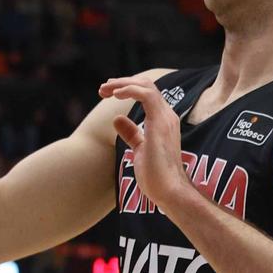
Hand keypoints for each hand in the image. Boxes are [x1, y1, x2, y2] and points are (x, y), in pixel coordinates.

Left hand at [106, 76, 190, 214]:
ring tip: (105, 90)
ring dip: (122, 83)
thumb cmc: (156, 175)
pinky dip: (129, 89)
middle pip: (146, 84)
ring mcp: (165, 118)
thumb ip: (132, 134)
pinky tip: (115, 95)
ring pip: (146, 85)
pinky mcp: (160, 123)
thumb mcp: (140, 149)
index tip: (108, 92)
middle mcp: (167, 116)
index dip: (127, 88)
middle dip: (122, 82)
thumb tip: (118, 120)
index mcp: (163, 121)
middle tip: (102, 89)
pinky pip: (146, 94)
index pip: (147, 93)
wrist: (169, 191)